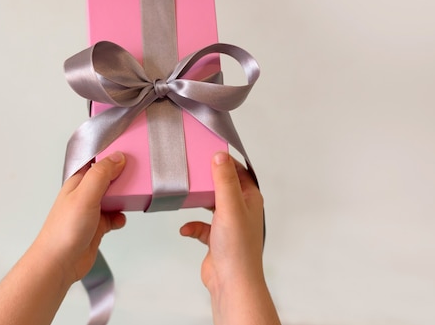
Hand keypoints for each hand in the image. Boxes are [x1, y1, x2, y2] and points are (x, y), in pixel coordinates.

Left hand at [34, 151, 126, 284]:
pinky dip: (120, 217)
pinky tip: (120, 221)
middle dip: (121, 176)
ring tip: (132, 198)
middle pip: (107, 178)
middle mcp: (84, 193)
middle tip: (137, 175)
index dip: (110, 154)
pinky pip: (113, 217)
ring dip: (123, 198)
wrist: (59, 263)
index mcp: (78, 181)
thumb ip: (101, 174)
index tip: (129, 150)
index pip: (96, 160)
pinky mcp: (97, 226)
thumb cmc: (65, 229)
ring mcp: (90, 210)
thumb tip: (118, 157)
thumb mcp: (85, 195)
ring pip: (112, 197)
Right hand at [180, 152, 279, 324]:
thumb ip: (224, 181)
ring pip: (212, 205)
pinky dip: (192, 226)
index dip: (225, 161)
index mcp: (250, 200)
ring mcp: (229, 226)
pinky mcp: (216, 240)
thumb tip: (219, 156)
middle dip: (209, 179)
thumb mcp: (229, 207)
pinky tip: (185, 229)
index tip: (208, 151)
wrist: (231, 283)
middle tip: (193, 169)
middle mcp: (241, 210)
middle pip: (224, 186)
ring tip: (186, 193)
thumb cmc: (237, 247)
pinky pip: (201, 227)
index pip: (239, 172)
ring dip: (198, 201)